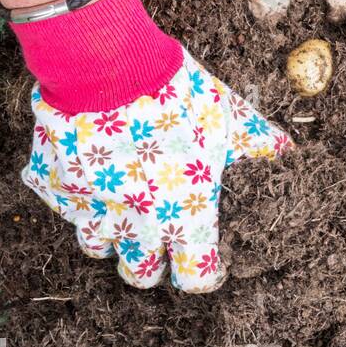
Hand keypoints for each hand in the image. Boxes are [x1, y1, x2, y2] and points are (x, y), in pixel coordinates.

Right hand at [20, 48, 291, 291]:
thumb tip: (286, 152)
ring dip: (114, 239)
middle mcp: (138, 224)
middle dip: (152, 264)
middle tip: (160, 242)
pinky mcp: (59, 189)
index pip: (195, 277)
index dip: (202, 274)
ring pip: (99, 249)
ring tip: (127, 216)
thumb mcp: (230, 117)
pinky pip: (68, 210)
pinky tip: (94, 183)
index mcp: (185, 217)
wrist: (108, 69)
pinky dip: (80, 203)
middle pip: (141, 276)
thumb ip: (257, 142)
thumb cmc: (178, 97)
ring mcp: (94, 209)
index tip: (206, 262)